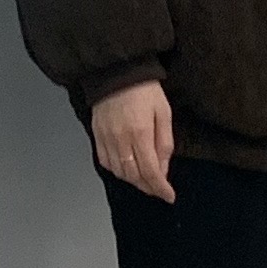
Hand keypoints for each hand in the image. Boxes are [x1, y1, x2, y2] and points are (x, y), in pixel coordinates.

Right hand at [88, 80, 177, 201]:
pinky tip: (127, 168)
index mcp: (140, 133)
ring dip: (134, 181)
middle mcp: (121, 140)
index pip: (150, 171)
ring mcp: (106, 139)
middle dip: (148, 187)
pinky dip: (117, 171)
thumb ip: (164, 143)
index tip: (169, 196)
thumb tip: (163, 169)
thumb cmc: (144, 89)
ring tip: (145, 180)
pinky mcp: (97, 135)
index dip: (160, 188)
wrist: (117, 71)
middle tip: (159, 189)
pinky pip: (105, 162)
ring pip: (119, 172)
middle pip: (134, 176)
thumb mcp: (163, 112)